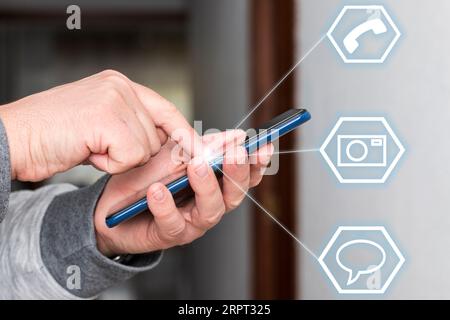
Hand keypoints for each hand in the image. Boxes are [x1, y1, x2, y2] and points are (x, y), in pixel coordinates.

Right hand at [0, 70, 200, 180]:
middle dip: (135, 153)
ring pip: (146, 148)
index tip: (201, 150)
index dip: (183, 133)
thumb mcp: (98, 125)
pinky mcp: (108, 117)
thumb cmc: (52, 136)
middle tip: (101, 148)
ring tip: (89, 147)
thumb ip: (131, 126)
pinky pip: (132, 156)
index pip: (165, 110)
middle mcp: (119, 86)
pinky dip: (111, 164)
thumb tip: (168, 143)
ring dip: (120, 159)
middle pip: (157, 135)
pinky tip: (87, 152)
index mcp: (118, 84)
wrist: (12, 139)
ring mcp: (114, 99)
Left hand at [94, 131, 273, 255]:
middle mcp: (208, 205)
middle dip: (237, 172)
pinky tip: (158, 190)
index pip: (244, 175)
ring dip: (206, 187)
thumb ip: (196, 147)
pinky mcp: (168, 235)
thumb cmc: (144, 179)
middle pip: (234, 194)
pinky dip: (166, 205)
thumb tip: (230, 136)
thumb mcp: (169, 155)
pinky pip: (172, 223)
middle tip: (235, 153)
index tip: (263, 144)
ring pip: (210, 211)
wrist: (112, 209)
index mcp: (214, 185)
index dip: (256, 161)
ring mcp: (191, 223)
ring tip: (196, 166)